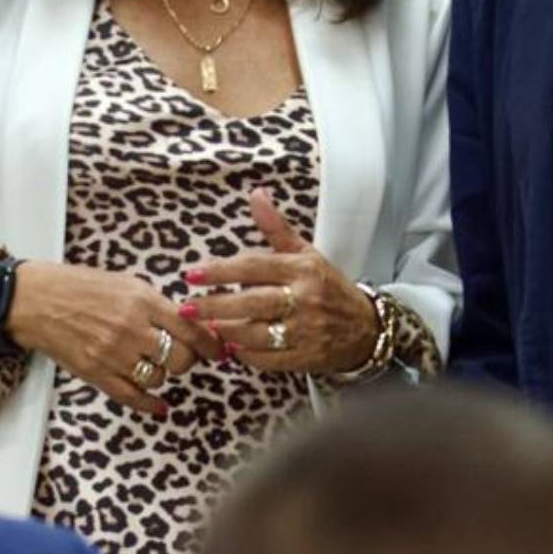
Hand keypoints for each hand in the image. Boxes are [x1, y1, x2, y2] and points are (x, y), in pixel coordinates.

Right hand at [7, 264, 224, 417]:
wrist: (35, 300)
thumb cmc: (79, 286)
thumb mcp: (125, 283)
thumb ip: (157, 304)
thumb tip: (191, 323)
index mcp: (142, 300)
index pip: (192, 329)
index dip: (211, 344)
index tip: (219, 351)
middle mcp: (131, 328)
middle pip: (180, 359)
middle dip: (187, 360)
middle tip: (182, 356)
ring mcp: (113, 353)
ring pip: (159, 378)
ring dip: (162, 375)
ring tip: (153, 365)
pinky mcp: (96, 373)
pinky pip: (132, 397)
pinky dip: (150, 404)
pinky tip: (158, 405)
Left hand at [185, 192, 376, 374]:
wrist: (367, 328)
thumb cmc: (328, 287)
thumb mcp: (307, 254)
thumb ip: (276, 228)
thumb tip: (256, 193)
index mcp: (302, 270)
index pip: (254, 267)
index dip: (220, 271)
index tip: (192, 274)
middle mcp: (305, 299)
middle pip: (250, 302)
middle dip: (214, 305)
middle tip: (185, 307)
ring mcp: (306, 331)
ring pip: (255, 333)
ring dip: (226, 331)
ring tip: (204, 327)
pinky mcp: (306, 358)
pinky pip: (267, 359)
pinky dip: (244, 354)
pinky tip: (229, 346)